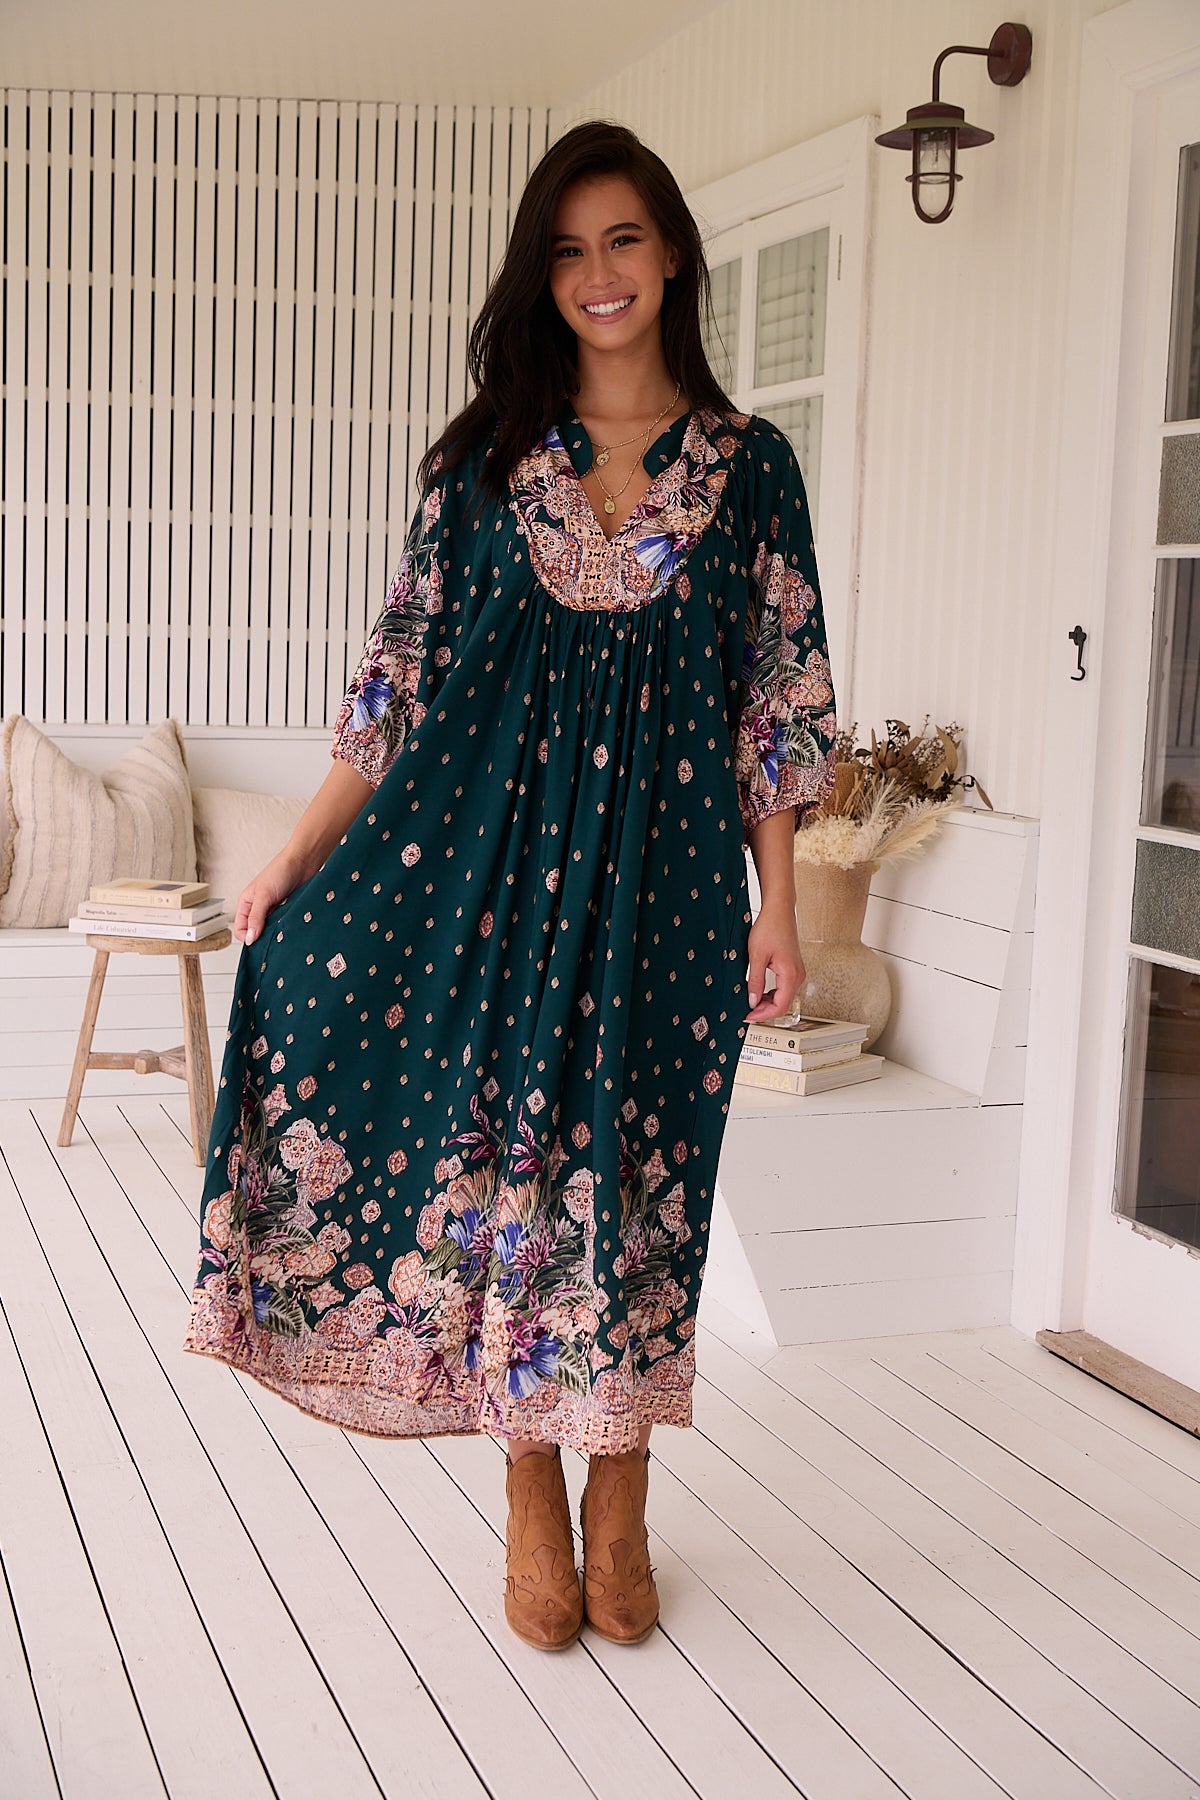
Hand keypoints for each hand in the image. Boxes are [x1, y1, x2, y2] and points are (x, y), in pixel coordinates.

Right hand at [235, 847, 314, 945]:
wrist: (305, 861)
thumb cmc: (281, 869)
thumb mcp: (264, 894)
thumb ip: (256, 917)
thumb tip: (249, 938)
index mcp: (246, 903)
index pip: (240, 929)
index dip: (247, 937)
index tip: (258, 940)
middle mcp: (258, 909)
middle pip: (256, 933)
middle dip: (263, 937)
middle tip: (273, 936)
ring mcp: (273, 912)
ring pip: (271, 931)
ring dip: (277, 932)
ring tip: (283, 926)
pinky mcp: (287, 912)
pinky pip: (284, 926)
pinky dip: (287, 927)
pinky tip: (291, 924)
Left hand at [745, 896, 805, 1023]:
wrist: (779, 910)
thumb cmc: (770, 927)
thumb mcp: (756, 957)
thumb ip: (755, 982)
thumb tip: (753, 1001)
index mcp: (790, 974)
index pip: (780, 1006)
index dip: (763, 1015)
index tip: (749, 1017)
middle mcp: (798, 975)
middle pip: (783, 1004)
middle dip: (765, 1011)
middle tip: (747, 1012)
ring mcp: (797, 971)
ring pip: (784, 997)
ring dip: (768, 1003)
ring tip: (751, 1003)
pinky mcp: (793, 968)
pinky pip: (784, 988)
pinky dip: (772, 994)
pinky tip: (760, 992)